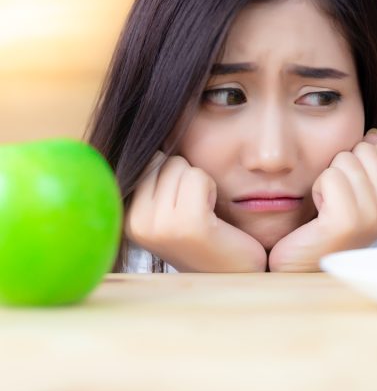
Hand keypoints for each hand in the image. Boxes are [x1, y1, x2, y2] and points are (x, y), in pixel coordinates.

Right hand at [124, 152, 266, 271]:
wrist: (238, 270)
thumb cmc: (209, 231)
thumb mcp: (171, 200)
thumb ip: (153, 173)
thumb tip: (139, 120)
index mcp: (124, 215)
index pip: (149, 158)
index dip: (175, 174)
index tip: (182, 207)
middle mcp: (133, 222)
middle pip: (165, 158)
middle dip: (187, 177)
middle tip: (198, 213)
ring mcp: (157, 227)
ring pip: (182, 165)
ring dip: (201, 184)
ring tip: (206, 217)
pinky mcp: (187, 226)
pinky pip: (198, 177)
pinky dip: (211, 189)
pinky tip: (214, 219)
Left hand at [268, 129, 376, 271]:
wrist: (301, 262)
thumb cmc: (324, 225)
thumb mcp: (354, 191)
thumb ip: (367, 164)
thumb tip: (373, 134)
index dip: (354, 163)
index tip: (347, 193)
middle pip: (361, 150)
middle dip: (340, 169)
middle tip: (335, 201)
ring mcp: (372, 217)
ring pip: (344, 160)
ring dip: (326, 180)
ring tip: (327, 209)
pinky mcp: (347, 221)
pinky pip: (330, 176)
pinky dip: (317, 190)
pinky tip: (319, 214)